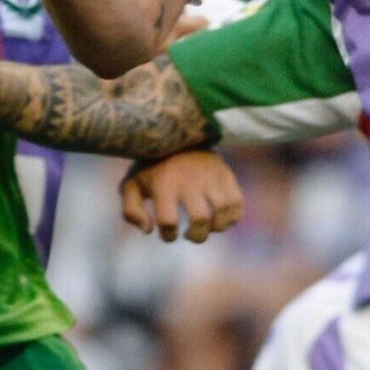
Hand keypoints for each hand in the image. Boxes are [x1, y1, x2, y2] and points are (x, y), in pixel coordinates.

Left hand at [120, 150, 242, 243]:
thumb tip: (148, 230)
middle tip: (190, 234)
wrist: (174, 133)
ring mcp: (210, 175)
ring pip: (224, 211)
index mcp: (163, 183)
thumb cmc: (151, 166)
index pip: (168, 221)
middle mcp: (188, 179)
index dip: (169, 236)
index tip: (169, 233)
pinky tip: (220, 218)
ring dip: (217, 227)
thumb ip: (131, 211)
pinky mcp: (225, 173)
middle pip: (201, 219)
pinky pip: (237, 203)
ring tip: (208, 226)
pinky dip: (232, 217)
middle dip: (197, 236)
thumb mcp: (132, 184)